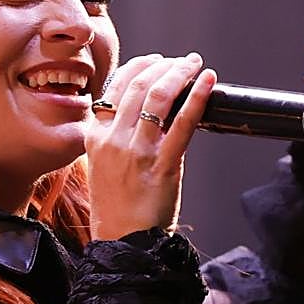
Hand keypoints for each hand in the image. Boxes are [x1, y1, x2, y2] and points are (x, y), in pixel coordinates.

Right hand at [85, 53, 215, 240]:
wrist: (123, 242)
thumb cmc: (116, 208)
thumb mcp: (102, 166)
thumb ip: (115, 138)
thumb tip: (141, 113)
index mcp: (95, 136)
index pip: (115, 87)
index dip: (138, 66)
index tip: (155, 60)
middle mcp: (113, 139)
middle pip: (138, 85)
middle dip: (164, 65)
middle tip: (182, 60)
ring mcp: (137, 151)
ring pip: (158, 96)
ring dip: (180, 73)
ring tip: (195, 64)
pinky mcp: (162, 164)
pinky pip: (183, 122)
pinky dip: (198, 96)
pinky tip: (208, 81)